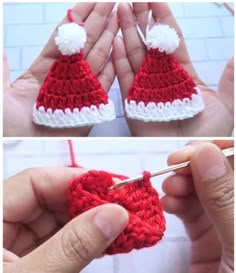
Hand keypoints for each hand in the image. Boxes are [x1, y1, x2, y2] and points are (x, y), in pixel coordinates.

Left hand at [3, 167, 127, 272]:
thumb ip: (72, 246)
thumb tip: (116, 213)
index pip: (37, 181)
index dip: (76, 180)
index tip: (113, 186)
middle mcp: (2, 220)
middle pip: (51, 197)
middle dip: (89, 202)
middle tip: (124, 208)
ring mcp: (15, 238)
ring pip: (58, 217)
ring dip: (90, 220)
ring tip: (121, 223)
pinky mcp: (28, 254)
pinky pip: (59, 237)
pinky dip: (82, 238)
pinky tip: (105, 239)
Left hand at [4, 3, 117, 136]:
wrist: (27, 151)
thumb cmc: (10, 127)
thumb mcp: (1, 94)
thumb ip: (2, 70)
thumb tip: (1, 46)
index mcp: (43, 69)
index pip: (64, 38)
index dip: (77, 18)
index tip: (90, 0)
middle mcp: (64, 77)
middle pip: (84, 44)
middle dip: (98, 20)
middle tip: (112, 1)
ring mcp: (79, 89)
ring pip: (97, 59)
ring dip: (109, 37)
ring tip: (119, 16)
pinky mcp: (91, 105)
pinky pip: (104, 82)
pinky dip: (113, 65)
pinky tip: (120, 48)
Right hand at [113, 3, 233, 135]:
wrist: (188, 159)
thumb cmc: (209, 134)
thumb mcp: (225, 104)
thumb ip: (229, 80)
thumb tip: (235, 56)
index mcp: (183, 74)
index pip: (171, 41)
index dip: (164, 19)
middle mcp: (162, 78)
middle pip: (149, 44)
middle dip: (141, 19)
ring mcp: (145, 88)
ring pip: (134, 56)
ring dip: (126, 33)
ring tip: (120, 10)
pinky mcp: (132, 102)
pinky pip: (124, 78)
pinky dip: (118, 60)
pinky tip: (115, 40)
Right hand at [162, 141, 233, 272]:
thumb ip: (225, 198)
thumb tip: (206, 153)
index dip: (220, 150)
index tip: (195, 152)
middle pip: (217, 171)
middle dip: (193, 165)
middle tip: (173, 169)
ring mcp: (223, 220)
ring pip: (199, 187)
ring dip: (180, 183)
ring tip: (167, 190)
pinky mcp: (205, 234)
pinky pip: (188, 207)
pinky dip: (174, 201)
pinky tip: (167, 202)